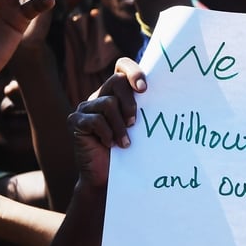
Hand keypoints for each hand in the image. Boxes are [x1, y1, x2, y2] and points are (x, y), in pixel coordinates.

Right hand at [67, 57, 146, 186]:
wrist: (105, 178)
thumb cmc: (128, 154)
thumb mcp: (139, 129)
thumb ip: (145, 111)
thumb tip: (169, 98)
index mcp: (116, 93)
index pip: (122, 66)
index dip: (133, 72)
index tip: (144, 89)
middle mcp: (99, 96)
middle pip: (116, 80)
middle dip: (130, 102)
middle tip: (135, 123)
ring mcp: (85, 107)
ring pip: (108, 103)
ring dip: (120, 126)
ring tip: (125, 143)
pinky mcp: (75, 121)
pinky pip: (95, 120)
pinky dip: (107, 134)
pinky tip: (110, 145)